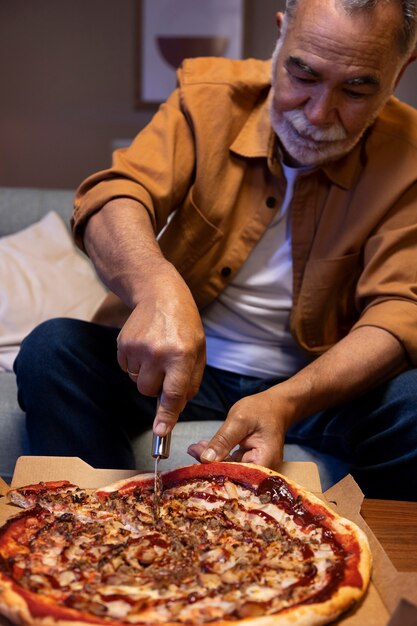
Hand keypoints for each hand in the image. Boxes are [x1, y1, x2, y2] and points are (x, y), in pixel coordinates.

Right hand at [116, 264, 205, 434]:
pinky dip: (134, 363)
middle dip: (156, 386)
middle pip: (148, 390)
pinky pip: (126, 367)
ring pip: (135, 380)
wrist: (160, 293)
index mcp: (181, 354)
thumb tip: (176, 408)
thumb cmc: (184, 324)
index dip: (167, 415)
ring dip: (145, 374)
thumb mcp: (199, 350)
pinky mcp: (122, 343)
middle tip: (165, 366)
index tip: (161, 432)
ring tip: (156, 351)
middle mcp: (157, 352)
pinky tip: (145, 345)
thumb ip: (190, 381)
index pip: (173, 393)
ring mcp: (137, 347)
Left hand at [187, 389, 288, 470]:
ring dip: (211, 460)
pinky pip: (230, 463)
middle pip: (233, 476)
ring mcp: (255, 468)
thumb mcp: (239, 420)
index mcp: (265, 461)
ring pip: (229, 470)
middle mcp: (262, 471)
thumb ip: (223, 440)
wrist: (275, 405)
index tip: (198, 467)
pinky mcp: (248, 463)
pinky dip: (217, 456)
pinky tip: (201, 448)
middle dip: (210, 466)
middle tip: (192, 451)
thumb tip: (205, 460)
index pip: (238, 477)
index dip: (217, 475)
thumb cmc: (261, 410)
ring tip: (194, 448)